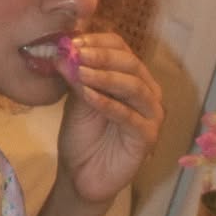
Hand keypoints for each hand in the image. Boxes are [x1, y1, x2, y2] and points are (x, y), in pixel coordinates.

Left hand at [56, 32, 163, 204]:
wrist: (81, 174)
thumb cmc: (81, 135)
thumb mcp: (76, 99)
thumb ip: (76, 76)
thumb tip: (65, 50)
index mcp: (131, 76)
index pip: (122, 48)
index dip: (98, 42)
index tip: (72, 41)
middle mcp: (147, 91)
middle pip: (131, 64)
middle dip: (102, 57)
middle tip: (77, 53)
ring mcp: (151, 114)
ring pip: (134, 87)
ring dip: (105, 77)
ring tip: (80, 72)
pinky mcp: (148, 136)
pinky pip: (129, 116)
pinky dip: (107, 103)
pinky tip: (87, 95)